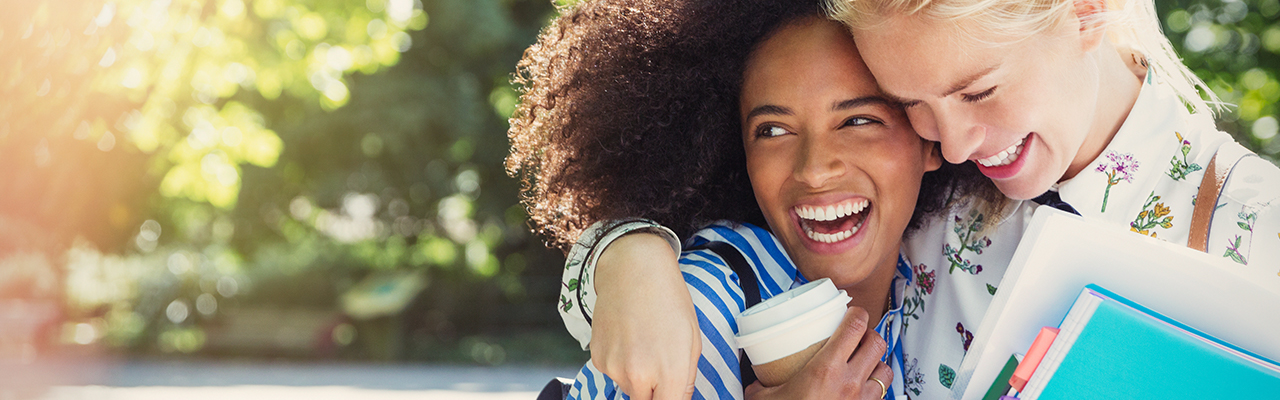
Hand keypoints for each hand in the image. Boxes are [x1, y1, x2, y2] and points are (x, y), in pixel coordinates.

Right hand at [591, 233, 699, 399]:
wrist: (632, 269)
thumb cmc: (668, 300)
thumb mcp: (692, 340)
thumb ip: (687, 379)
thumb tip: (679, 398)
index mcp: (669, 373)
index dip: (669, 399)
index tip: (668, 392)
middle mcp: (638, 376)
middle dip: (654, 391)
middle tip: (659, 364)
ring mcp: (614, 368)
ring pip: (629, 388)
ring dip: (637, 376)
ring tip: (643, 342)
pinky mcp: (597, 358)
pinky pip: (613, 373)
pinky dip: (620, 362)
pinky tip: (628, 337)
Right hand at [744, 307, 892, 399]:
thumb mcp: (763, 397)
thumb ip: (762, 380)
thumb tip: (755, 369)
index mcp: (825, 369)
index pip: (854, 326)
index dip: (857, 312)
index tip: (851, 311)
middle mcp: (849, 383)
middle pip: (877, 343)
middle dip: (870, 334)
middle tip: (858, 334)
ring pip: (885, 369)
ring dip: (877, 362)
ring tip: (865, 361)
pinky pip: (883, 396)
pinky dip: (877, 388)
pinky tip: (864, 389)